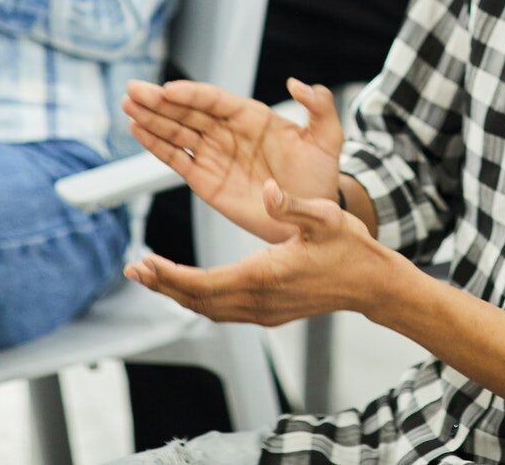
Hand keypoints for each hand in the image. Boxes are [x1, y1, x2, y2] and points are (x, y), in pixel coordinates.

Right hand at [122, 77, 343, 244]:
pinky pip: (177, 160)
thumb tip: (298, 83)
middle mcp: (228, 132)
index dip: (191, 94)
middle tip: (132, 90)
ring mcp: (215, 155)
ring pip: (177, 133)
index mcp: (252, 117)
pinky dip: (157, 146)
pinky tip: (138, 132)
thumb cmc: (320, 174)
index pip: (215, 100)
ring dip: (151, 120)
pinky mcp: (206, 181)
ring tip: (128, 106)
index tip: (168, 90)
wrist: (311, 214)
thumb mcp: (327, 137)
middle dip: (159, 102)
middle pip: (188, 112)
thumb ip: (319, 107)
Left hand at [125, 179, 397, 325]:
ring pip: (207, 309)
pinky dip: (198, 297)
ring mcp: (262, 311)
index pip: (204, 283)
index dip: (170, 275)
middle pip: (197, 301)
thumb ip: (292, 206)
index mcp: (265, 275)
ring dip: (177, 293)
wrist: (370, 283)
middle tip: (134, 269)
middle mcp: (259, 301)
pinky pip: (222, 310)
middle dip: (163, 285)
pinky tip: (187, 284)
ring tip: (150, 275)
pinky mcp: (266, 313)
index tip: (145, 262)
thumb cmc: (349, 247)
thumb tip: (266, 191)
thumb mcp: (325, 217)